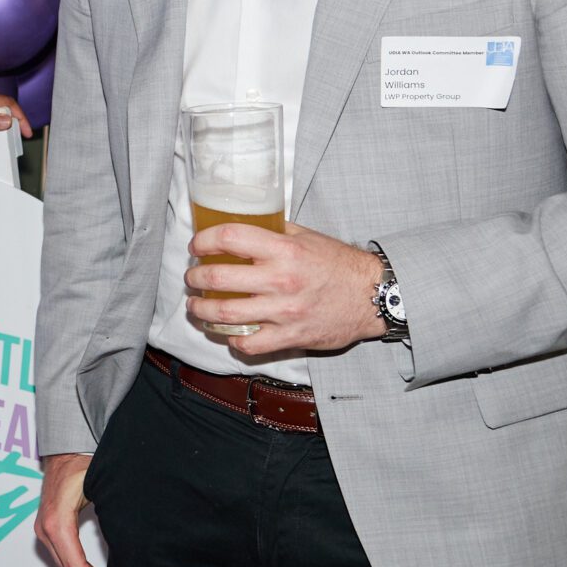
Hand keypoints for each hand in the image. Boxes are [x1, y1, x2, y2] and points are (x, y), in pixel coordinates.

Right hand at [35, 452, 113, 566]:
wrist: (64, 451)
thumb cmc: (81, 466)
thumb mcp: (99, 488)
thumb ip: (113, 513)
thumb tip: (134, 541)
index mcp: (57, 522)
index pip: (76, 566)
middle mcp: (45, 529)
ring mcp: (44, 530)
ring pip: (66, 566)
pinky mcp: (48, 529)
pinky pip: (63, 557)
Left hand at [184, 220, 384, 354]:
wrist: (373, 296)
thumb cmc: (339, 264)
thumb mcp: (307, 236)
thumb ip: (274, 230)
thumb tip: (242, 222)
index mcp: (284, 249)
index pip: (229, 238)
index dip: (204, 241)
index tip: (197, 245)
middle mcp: (281, 280)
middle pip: (219, 278)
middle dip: (196, 278)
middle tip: (192, 278)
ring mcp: (285, 311)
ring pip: (226, 314)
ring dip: (202, 310)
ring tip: (196, 305)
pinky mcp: (291, 337)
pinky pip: (250, 344)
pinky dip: (232, 340)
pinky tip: (228, 333)